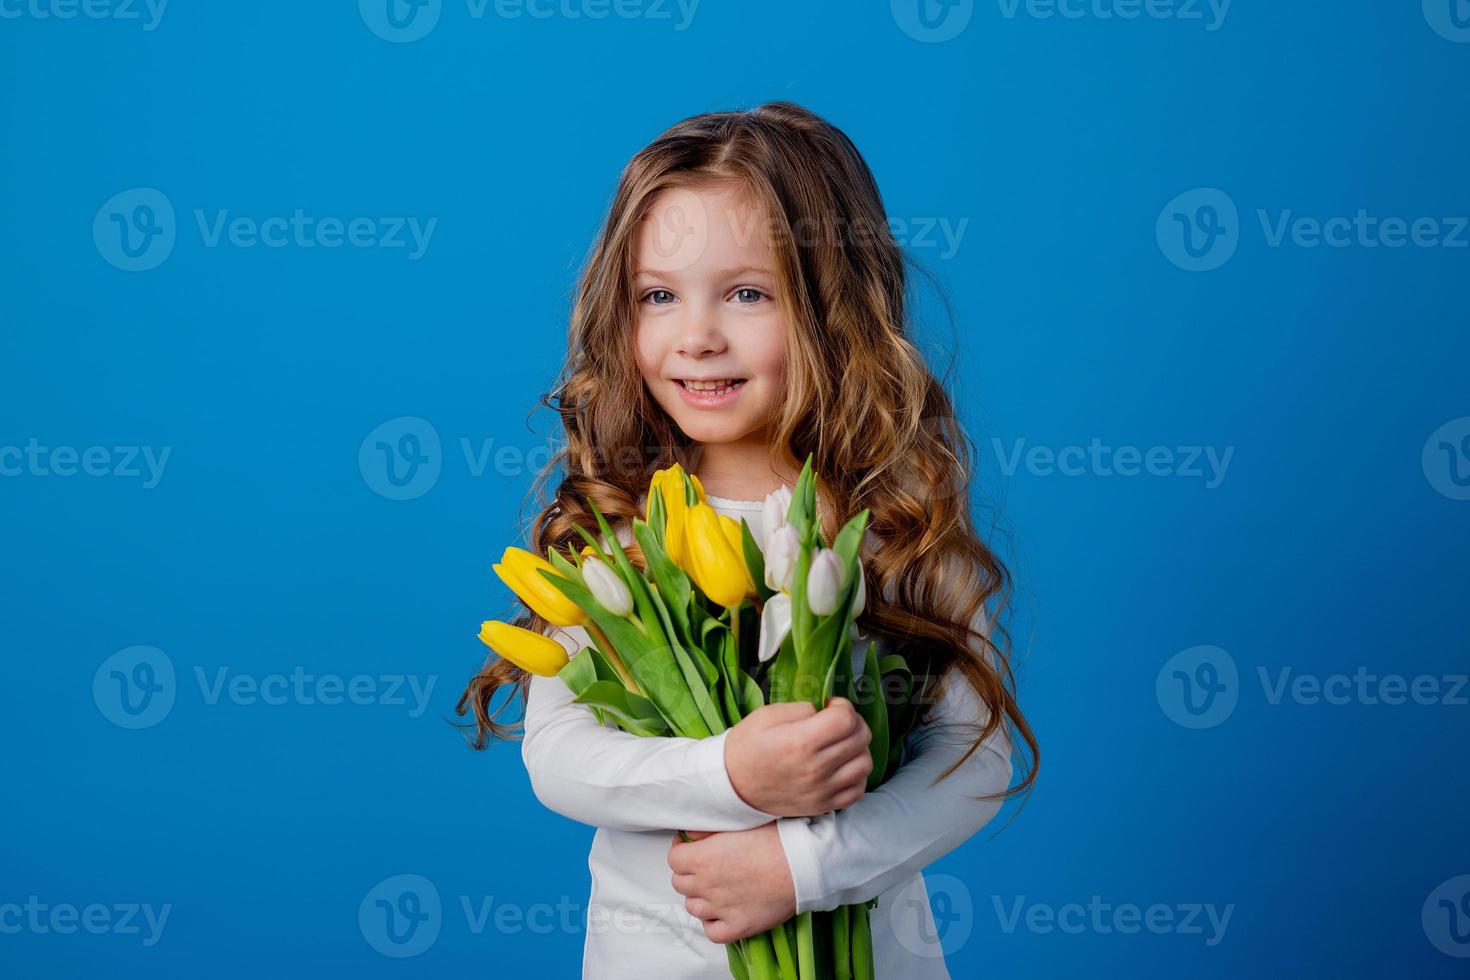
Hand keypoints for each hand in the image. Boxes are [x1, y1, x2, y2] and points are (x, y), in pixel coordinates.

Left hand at [669, 826, 793, 943]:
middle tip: (704, 866)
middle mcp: (706, 885)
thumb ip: (708, 828)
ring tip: (715, 887)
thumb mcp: (738, 821)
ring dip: (699, 897)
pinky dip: (712, 923)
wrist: (803, 863)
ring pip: (693, 907)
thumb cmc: (776, 837)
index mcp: (702, 858)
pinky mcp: (738, 926)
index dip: (681, 850)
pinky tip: (722, 911)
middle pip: (680, 883)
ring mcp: (721, 908)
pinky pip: (712, 931)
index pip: (674, 859)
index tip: (691, 846)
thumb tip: (690, 834)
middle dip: (689, 873)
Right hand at [724, 697, 872, 816]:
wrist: (732, 785)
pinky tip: (843, 766)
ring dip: (858, 748)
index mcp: (801, 741)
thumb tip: (825, 710)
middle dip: (854, 723)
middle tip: (838, 721)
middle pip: (860, 738)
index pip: (846, 719)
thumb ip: (802, 708)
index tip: (831, 707)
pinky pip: (858, 790)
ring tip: (842, 744)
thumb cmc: (747, 746)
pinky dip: (857, 775)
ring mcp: (822, 790)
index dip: (843, 706)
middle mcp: (816, 768)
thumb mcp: (767, 715)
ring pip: (865, 764)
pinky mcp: (823, 805)